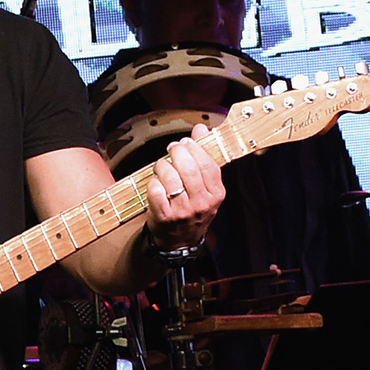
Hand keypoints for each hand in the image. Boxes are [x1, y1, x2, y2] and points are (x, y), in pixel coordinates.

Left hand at [145, 127, 225, 250]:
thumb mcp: (205, 185)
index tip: (186, 143)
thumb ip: (204, 155)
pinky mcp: (164, 217)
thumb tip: (201, 128)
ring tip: (162, 165)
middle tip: (172, 149)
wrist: (180, 242)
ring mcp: (183, 211)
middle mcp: (202, 203)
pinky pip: (156, 191)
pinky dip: (153, 182)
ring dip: (163, 165)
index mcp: (216, 194)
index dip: (195, 148)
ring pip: (170, 178)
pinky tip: (156, 183)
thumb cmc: (193, 208)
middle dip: (177, 152)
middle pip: (189, 168)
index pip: (208, 164)